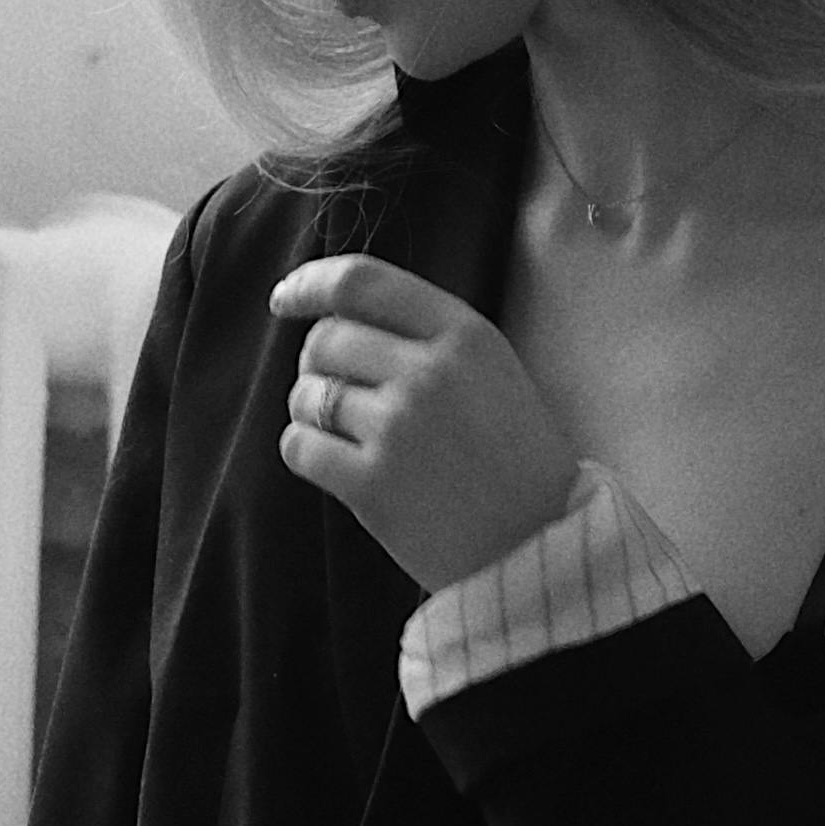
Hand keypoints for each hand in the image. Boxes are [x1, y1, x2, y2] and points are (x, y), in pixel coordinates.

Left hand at [265, 254, 576, 592]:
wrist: (539, 543)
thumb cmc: (511, 457)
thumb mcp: (491, 370)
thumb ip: (425, 336)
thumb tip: (333, 315)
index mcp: (465, 335)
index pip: (361, 282)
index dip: (309, 284)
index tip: (285, 300)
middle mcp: (431, 372)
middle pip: (325, 339)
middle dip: (320, 365)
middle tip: (345, 396)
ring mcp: (400, 427)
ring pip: (307, 394)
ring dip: (313, 413)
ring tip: (353, 438)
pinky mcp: (372, 483)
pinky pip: (299, 446)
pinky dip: (307, 452)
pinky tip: (339, 466)